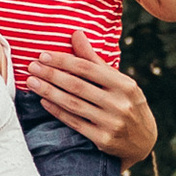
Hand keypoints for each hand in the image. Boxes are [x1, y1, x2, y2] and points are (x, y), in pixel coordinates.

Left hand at [27, 33, 156, 166]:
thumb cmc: (127, 103)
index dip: (64, 61)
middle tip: (31, 67)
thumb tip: (76, 33)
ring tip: (32, 82)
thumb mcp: (119, 81)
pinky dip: (57, 111)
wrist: (144, 141)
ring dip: (49, 92)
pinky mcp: (103, 140)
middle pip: (78, 86)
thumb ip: (94, 60)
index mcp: (124, 84)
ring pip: (73, 104)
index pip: (88, 68)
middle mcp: (119, 103)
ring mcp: (112, 123)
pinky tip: (44, 101)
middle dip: (51, 75)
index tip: (44, 55)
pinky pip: (75, 123)